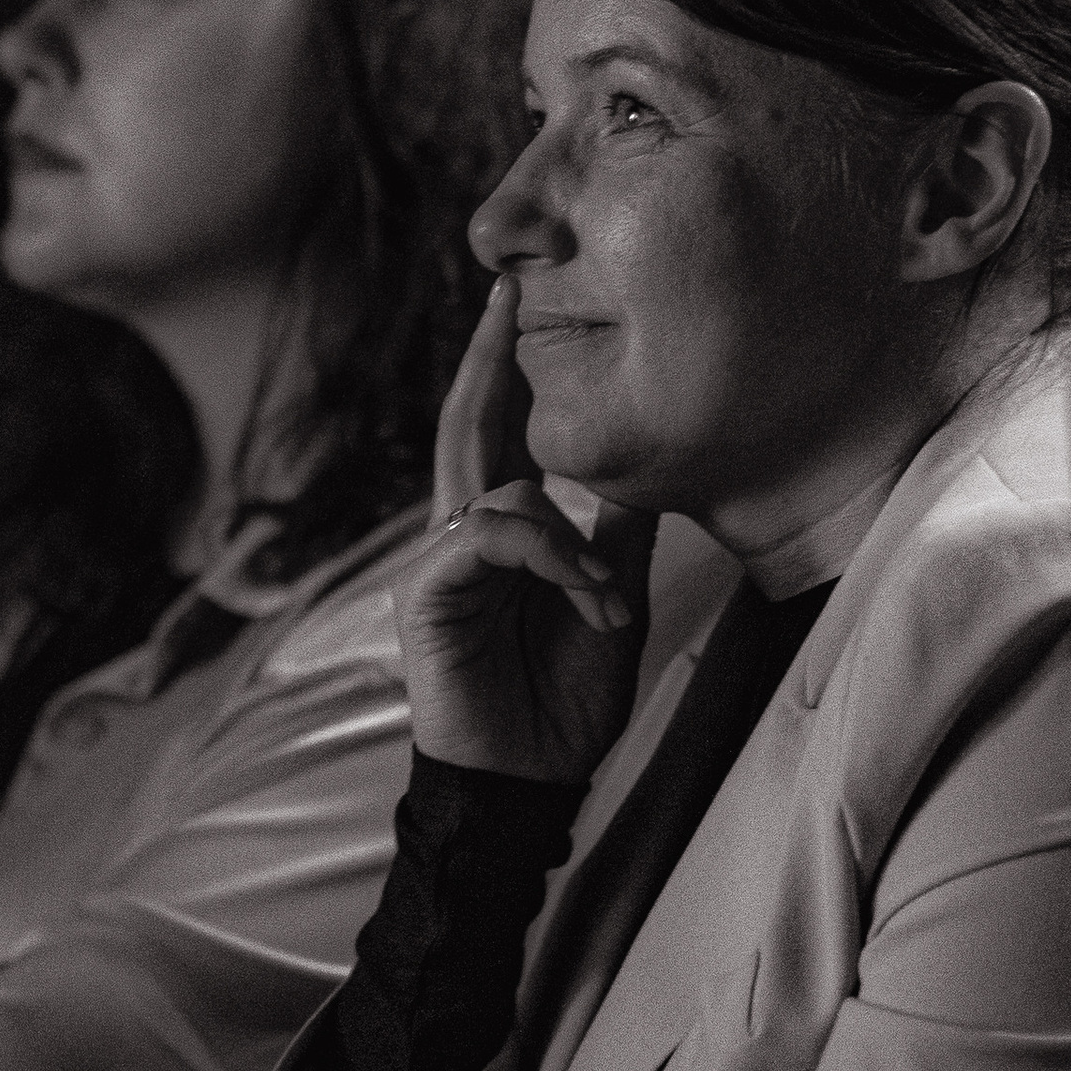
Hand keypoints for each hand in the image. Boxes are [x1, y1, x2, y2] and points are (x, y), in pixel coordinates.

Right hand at [394, 280, 657, 781]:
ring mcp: (440, 564)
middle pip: (468, 429)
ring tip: (604, 596)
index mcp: (504, 534)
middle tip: (505, 291)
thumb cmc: (563, 700)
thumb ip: (617, 533)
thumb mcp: (612, 599)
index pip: (500, 435)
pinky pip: (485, 536)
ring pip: (496, 488)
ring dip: (569, 536)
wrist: (530, 778)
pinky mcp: (426, 595)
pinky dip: (546, 553)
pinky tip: (582, 591)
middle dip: (486, 359)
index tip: (519, 304)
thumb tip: (644, 471)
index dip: (505, 370)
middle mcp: (463, 537)